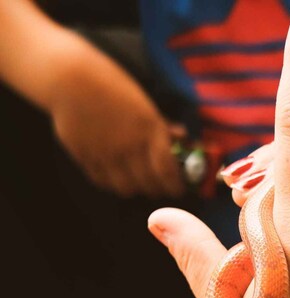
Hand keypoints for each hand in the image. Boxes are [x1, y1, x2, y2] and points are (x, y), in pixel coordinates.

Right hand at [47, 55, 184, 197]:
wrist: (70, 79)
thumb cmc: (112, 86)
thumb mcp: (144, 103)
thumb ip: (162, 125)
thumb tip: (181, 138)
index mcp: (149, 129)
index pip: (167, 170)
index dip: (175, 185)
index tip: (178, 187)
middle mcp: (128, 145)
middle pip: (149, 184)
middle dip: (159, 189)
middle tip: (161, 186)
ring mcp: (105, 153)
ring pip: (126, 188)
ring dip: (136, 188)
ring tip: (139, 181)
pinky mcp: (85, 156)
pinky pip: (103, 181)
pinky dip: (113, 183)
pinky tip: (117, 175)